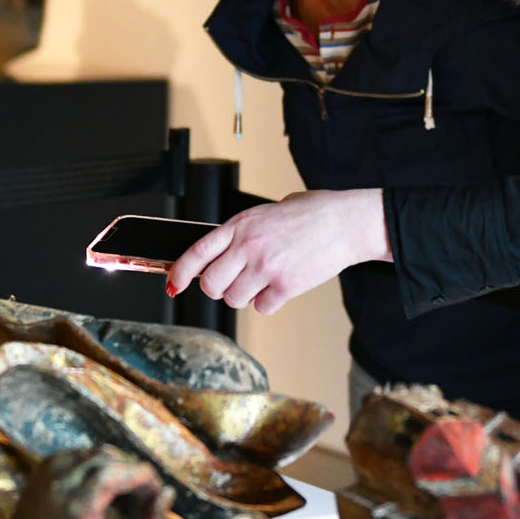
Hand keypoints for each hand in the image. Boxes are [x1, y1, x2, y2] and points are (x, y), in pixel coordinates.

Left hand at [165, 189, 389, 314]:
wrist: (346, 222)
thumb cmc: (313, 213)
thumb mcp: (270, 211)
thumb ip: (246, 230)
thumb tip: (226, 251)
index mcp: (241, 224)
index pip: (198, 252)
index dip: (181, 271)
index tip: (174, 283)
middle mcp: (249, 246)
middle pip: (211, 284)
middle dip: (217, 288)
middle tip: (230, 283)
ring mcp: (266, 268)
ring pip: (235, 299)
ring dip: (244, 295)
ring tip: (262, 281)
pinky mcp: (286, 286)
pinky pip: (262, 307)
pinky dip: (269, 302)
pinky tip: (281, 286)